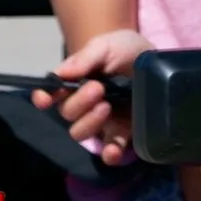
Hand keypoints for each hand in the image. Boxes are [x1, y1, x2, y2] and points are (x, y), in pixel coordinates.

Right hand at [37, 28, 148, 162]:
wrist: (156, 60)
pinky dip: (109, 155)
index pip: (50, 94)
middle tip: (98, 88)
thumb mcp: (107, 46)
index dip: (43, 98)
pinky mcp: (122, 134)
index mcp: (73, 83)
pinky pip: (110, 150)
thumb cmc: (126, 50)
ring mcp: (102, 121)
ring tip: (106, 106)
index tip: (44, 99)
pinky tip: (113, 151)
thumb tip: (61, 74)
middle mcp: (83, 105)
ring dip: (89, 123)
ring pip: (81, 133)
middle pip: (67, 114)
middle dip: (78, 103)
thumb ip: (85, 58)